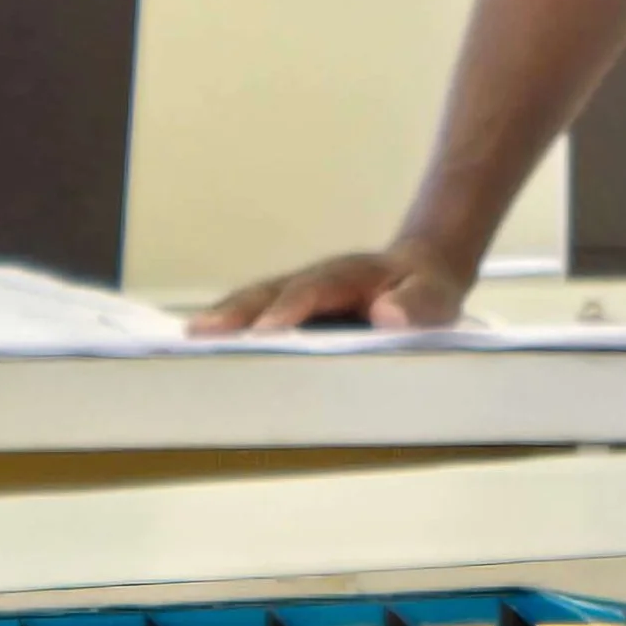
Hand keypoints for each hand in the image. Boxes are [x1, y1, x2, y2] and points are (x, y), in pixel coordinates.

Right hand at [185, 237, 470, 336]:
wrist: (424, 272)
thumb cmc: (426, 289)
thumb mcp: (437, 294)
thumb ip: (419, 303)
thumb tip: (388, 315)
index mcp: (353, 274)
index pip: (318, 288)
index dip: (291, 308)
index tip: (264, 330)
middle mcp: (318, 279)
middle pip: (273, 290)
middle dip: (238, 311)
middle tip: (201, 333)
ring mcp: (300, 294)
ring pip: (257, 301)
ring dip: (224, 320)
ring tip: (188, 343)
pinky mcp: (291, 312)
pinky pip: (256, 316)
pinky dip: (229, 330)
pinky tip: (201, 353)